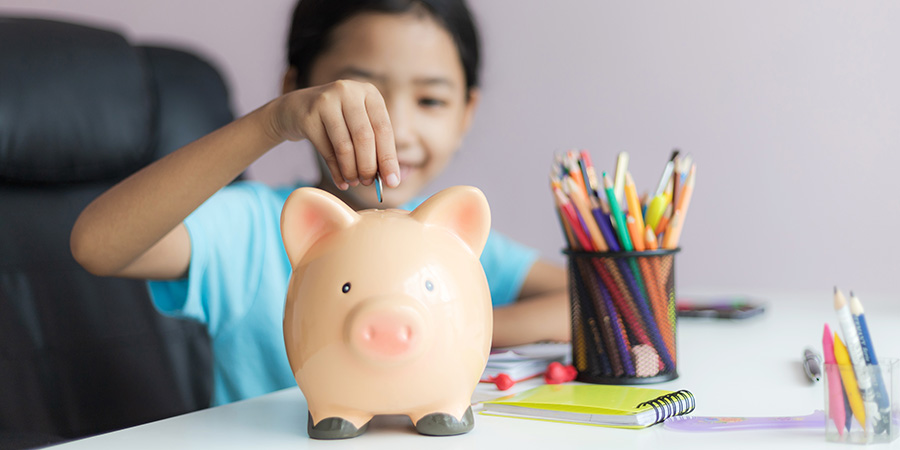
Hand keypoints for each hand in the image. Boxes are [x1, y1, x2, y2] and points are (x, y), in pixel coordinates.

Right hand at [272, 80, 399, 189]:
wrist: (297, 108)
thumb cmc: (338, 120)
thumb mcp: (360, 122)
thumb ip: (375, 145)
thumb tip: (389, 178)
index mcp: (369, 93)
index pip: (383, 128)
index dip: (389, 158)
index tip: (392, 182)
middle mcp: (349, 92)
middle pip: (364, 137)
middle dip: (368, 166)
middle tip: (369, 183)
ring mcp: (326, 101)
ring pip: (344, 145)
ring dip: (351, 170)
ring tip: (354, 182)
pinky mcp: (308, 116)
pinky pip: (326, 151)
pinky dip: (336, 171)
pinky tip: (341, 182)